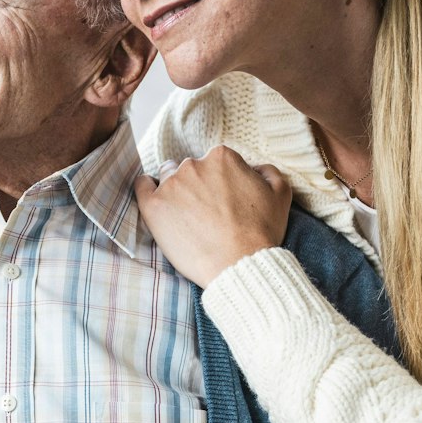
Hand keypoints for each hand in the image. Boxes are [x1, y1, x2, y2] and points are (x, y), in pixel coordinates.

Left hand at [134, 147, 292, 286]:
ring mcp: (171, 184)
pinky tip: (156, 203)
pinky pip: (141, 186)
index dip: (217, 180)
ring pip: (166, 176)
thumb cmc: (261, 233)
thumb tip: (254, 167)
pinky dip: (146, 189)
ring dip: (172, 188)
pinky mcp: (153, 205)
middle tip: (202, 210)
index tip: (219, 199)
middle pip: (188, 167)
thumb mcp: (280, 194)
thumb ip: (268, 171)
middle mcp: (194, 164)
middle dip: (194, 184)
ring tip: (182, 213)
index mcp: (222, 157)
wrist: (239, 265)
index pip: (213, 161)